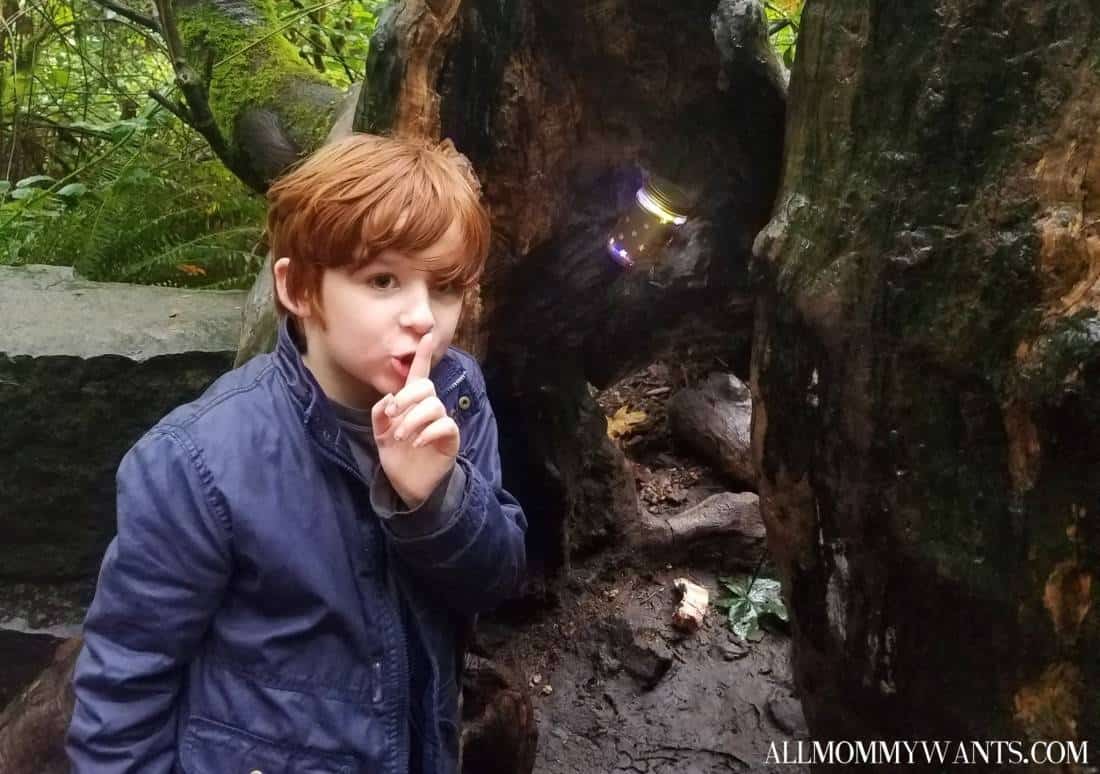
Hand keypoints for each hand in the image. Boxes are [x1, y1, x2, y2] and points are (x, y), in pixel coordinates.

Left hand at [371, 332, 459, 508]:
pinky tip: (417, 443)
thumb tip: (389, 399)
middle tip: (393, 415)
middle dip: (406, 397)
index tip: (427, 335)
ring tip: (401, 437)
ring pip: (434, 406)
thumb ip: (380, 413)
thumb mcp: (380, 432)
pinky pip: (445, 425)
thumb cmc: (396, 455)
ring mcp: (441, 423)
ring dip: (413, 419)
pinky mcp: (450, 439)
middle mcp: (429, 409)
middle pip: (426, 387)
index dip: (424, 355)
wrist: (407, 484)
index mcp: (412, 403)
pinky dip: (429, 431)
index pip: (419, 375)